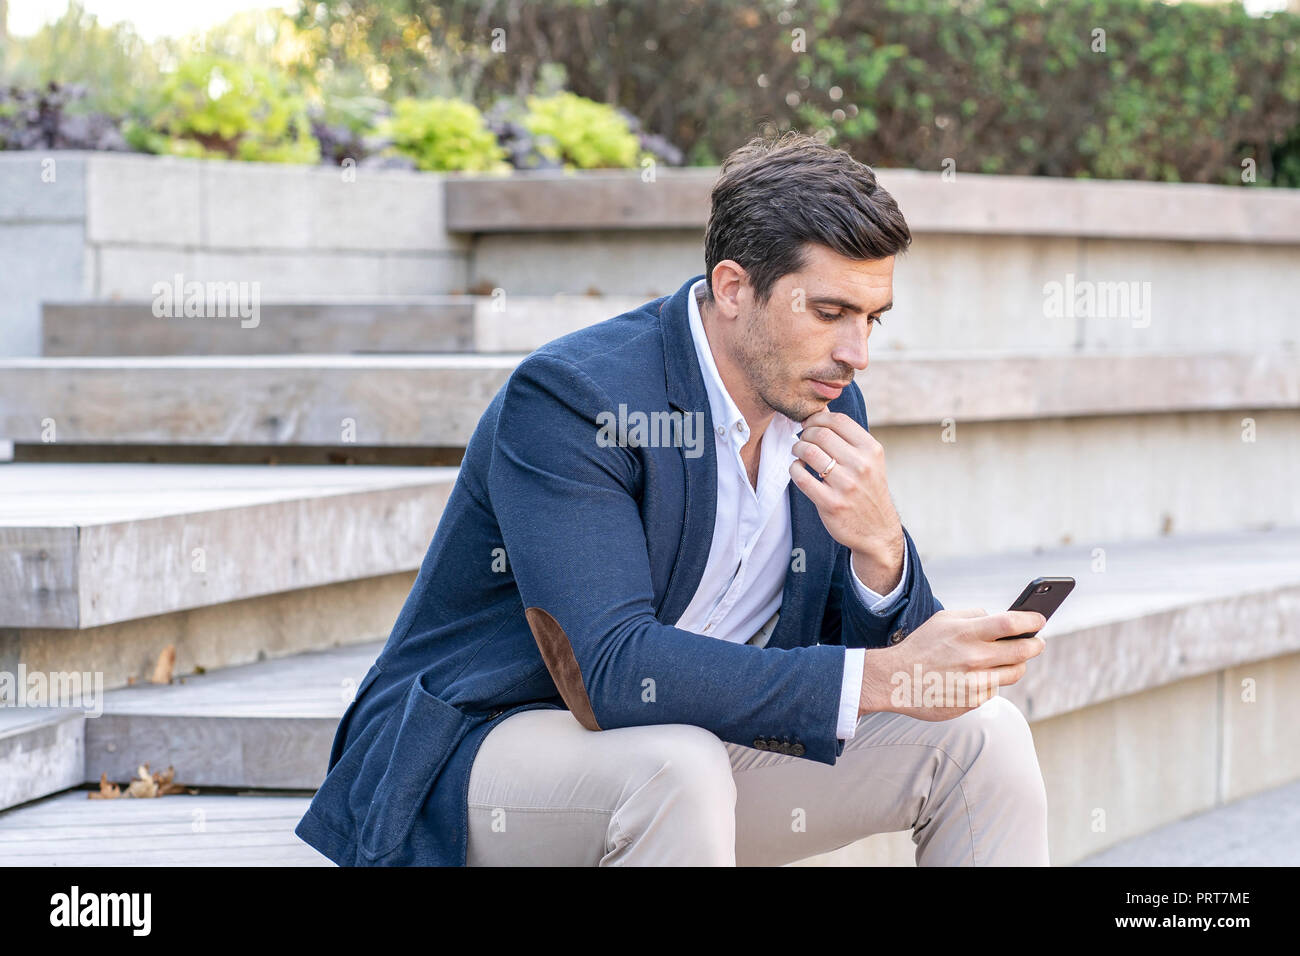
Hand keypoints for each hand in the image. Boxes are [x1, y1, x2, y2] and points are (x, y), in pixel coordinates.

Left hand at [788, 409, 903, 583]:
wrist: (878, 530)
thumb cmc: (868, 490)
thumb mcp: (870, 461)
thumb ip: (848, 439)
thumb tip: (820, 411)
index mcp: (871, 450)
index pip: (838, 420)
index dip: (817, 418)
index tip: (810, 424)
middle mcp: (861, 465)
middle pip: (820, 433)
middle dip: (805, 433)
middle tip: (802, 439)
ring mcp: (846, 485)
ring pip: (808, 452)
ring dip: (797, 449)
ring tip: (798, 453)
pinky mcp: (830, 503)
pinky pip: (801, 477)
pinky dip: (794, 469)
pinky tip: (798, 470)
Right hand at [858, 608, 1046, 720]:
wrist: (897, 680)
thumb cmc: (921, 646)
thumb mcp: (943, 620)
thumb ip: (974, 615)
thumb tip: (1002, 619)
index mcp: (966, 633)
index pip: (1012, 624)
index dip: (1032, 621)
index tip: (1040, 619)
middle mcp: (973, 658)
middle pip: (1023, 651)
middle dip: (1035, 644)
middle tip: (1037, 641)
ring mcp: (975, 682)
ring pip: (1015, 672)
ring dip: (1019, 663)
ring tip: (1013, 658)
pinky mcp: (973, 701)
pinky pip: (996, 688)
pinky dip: (993, 679)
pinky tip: (979, 675)